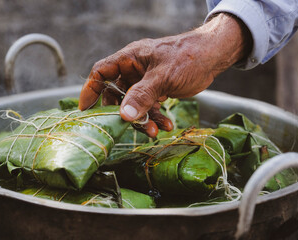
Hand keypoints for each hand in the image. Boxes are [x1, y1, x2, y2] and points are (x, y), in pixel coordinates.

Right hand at [79, 13, 251, 136]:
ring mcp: (146, 80)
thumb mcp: (163, 76)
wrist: (213, 57)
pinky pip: (150, 107)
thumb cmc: (187, 57)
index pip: (101, 72)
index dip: (90, 90)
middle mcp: (135, 69)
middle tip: (125, 126)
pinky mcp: (158, 90)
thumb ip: (143, 96)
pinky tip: (166, 126)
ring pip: (135, 104)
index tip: (84, 109)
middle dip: (122, 111)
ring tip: (154, 132)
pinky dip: (156, 118)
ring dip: (143, 119)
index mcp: (130, 58)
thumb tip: (124, 115)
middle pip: (117, 93)